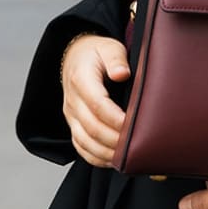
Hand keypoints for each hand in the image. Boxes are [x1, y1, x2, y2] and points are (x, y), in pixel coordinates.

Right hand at [61, 35, 129, 166]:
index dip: (116, 118)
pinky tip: (113, 161)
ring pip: (84, 141)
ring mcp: (71, 115)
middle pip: (92, 127)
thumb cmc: (97, 53)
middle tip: (137, 146)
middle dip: (115, 140)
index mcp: (81, 79)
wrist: (75, 58)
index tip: (134, 125)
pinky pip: (80, 147)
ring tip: (128, 157)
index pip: (98, 104)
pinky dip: (96, 157)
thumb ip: (116, 59)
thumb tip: (122, 74)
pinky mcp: (73, 125)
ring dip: (106, 153)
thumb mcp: (109, 47)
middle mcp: (72, 100)